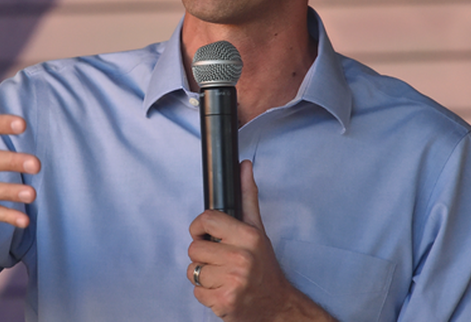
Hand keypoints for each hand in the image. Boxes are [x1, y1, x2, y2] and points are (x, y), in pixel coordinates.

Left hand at [187, 160, 334, 320]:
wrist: (277, 305)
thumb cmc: (264, 266)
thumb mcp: (257, 230)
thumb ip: (247, 197)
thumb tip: (244, 166)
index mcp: (248, 237)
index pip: (207, 220)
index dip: (199, 227)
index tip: (204, 234)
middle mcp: (241, 258)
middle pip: (194, 248)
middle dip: (203, 255)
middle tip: (221, 260)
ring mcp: (233, 281)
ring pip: (193, 270)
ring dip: (203, 276)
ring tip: (222, 276)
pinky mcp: (225, 302)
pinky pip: (196, 291)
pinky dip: (205, 293)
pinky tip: (222, 290)